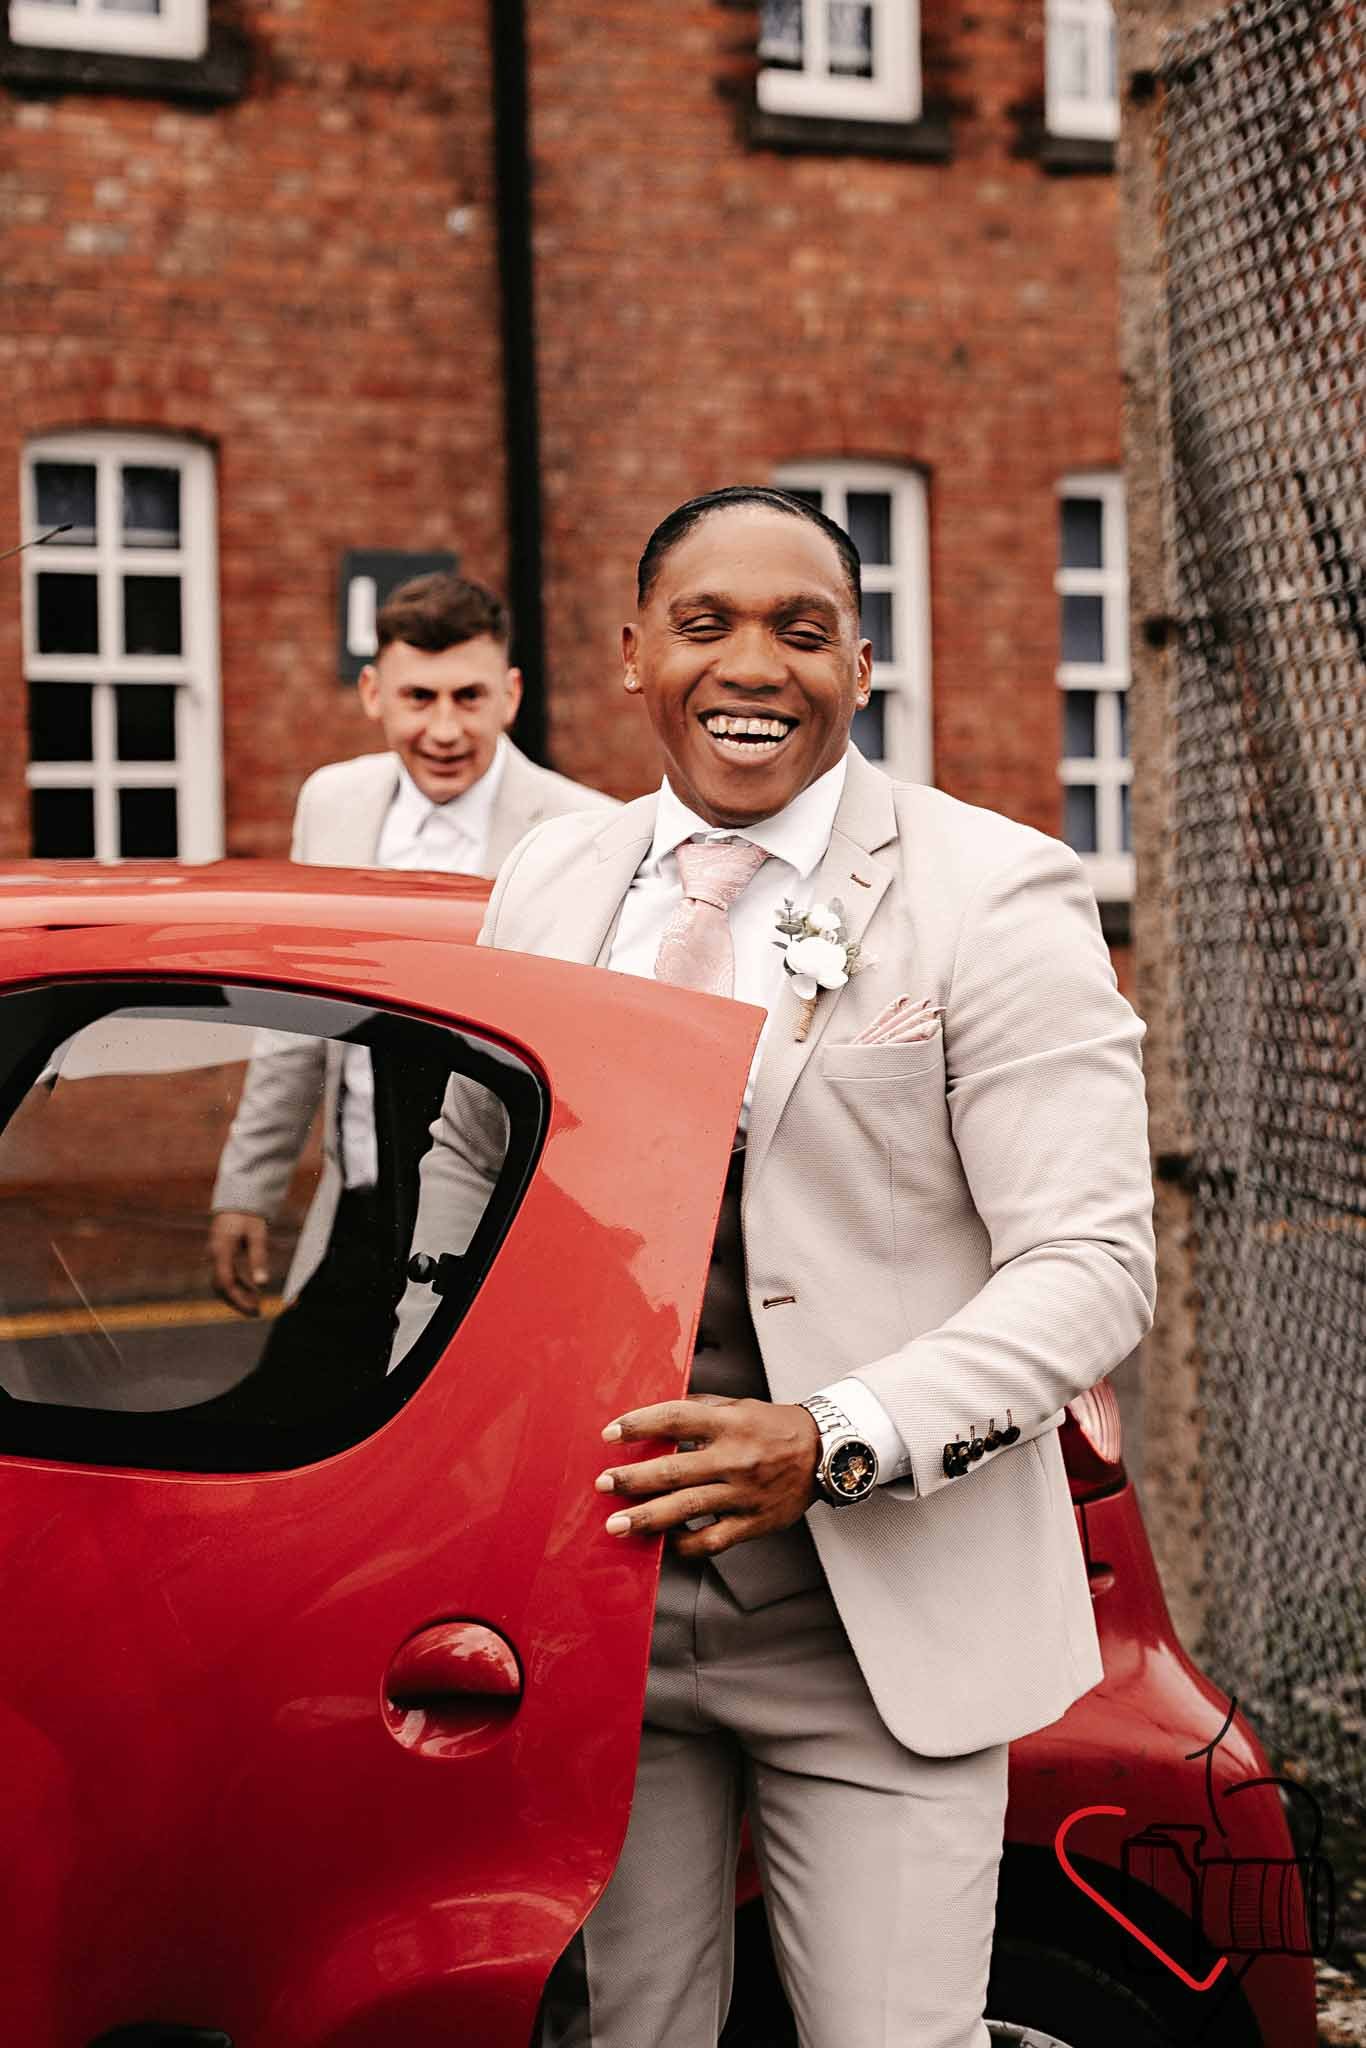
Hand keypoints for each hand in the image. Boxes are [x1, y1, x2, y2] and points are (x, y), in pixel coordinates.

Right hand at [208, 1210, 270, 1316]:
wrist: (238, 1200)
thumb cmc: (249, 1216)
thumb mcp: (258, 1234)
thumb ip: (259, 1257)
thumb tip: (263, 1283)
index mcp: (221, 1250)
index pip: (225, 1282)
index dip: (238, 1298)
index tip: (253, 1308)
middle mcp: (214, 1255)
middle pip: (220, 1286)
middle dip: (237, 1301)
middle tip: (256, 1312)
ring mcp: (214, 1256)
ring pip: (221, 1283)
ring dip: (237, 1295)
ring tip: (256, 1304)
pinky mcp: (219, 1256)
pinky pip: (225, 1276)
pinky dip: (238, 1286)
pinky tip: (253, 1290)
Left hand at [594, 1395, 820, 1557]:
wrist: (826, 1453)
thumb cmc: (776, 1427)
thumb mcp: (740, 1406)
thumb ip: (700, 1408)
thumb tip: (657, 1414)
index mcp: (729, 1423)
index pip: (675, 1419)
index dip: (639, 1425)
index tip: (610, 1434)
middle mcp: (734, 1458)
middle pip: (674, 1469)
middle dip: (632, 1478)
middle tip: (603, 1484)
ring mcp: (743, 1493)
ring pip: (687, 1508)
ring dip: (647, 1517)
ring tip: (617, 1524)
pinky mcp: (753, 1522)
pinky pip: (712, 1540)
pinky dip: (685, 1544)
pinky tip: (664, 1542)